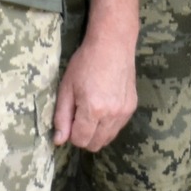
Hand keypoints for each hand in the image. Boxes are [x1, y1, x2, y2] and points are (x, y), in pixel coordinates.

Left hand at [53, 26, 137, 150]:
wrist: (112, 45)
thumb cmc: (85, 63)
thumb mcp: (66, 88)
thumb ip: (62, 116)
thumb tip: (59, 141)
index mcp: (93, 110)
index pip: (81, 140)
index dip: (71, 134)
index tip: (69, 121)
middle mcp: (112, 115)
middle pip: (96, 144)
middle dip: (84, 137)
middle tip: (78, 117)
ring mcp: (124, 112)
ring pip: (108, 139)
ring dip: (96, 133)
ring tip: (91, 112)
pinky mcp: (131, 108)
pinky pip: (117, 128)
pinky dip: (108, 125)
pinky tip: (103, 107)